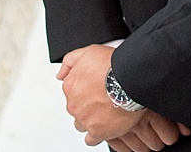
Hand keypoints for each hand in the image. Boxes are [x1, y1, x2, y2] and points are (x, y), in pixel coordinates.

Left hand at [57, 44, 190, 147]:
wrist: (130, 78)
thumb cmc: (112, 65)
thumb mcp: (88, 52)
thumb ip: (70, 61)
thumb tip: (60, 74)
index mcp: (70, 86)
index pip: (72, 92)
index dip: (85, 90)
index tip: (96, 88)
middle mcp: (74, 104)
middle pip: (77, 108)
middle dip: (88, 105)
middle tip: (104, 98)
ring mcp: (85, 119)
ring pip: (83, 123)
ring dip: (92, 119)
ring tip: (107, 111)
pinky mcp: (98, 132)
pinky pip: (91, 139)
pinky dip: (97, 134)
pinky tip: (106, 127)